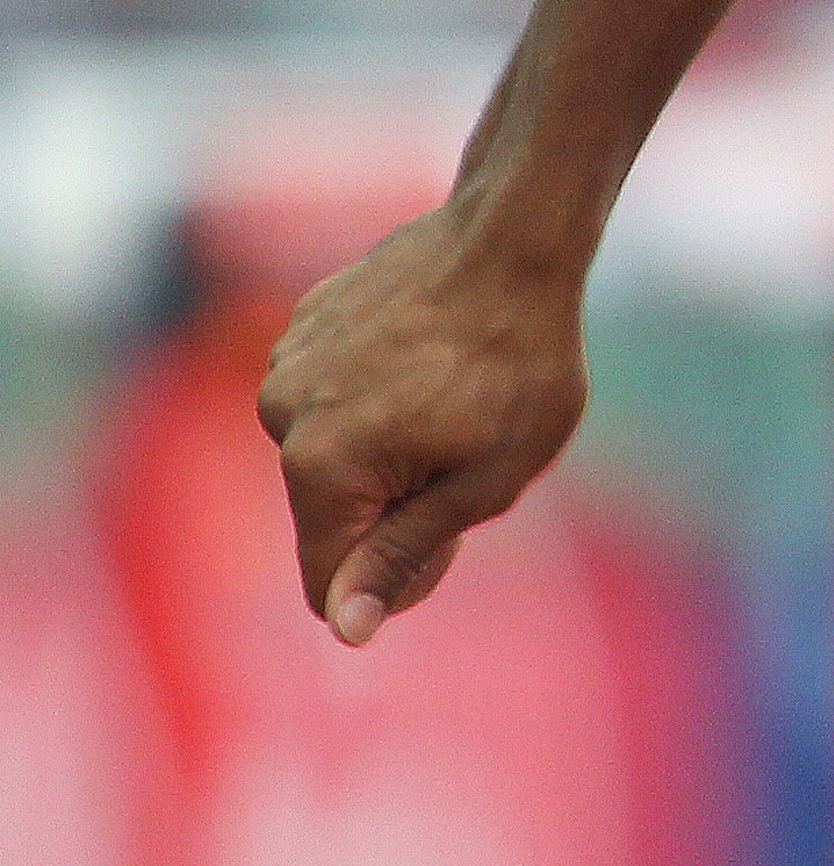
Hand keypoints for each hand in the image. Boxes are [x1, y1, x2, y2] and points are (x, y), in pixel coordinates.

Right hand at [259, 207, 589, 643]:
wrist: (514, 237)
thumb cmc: (519, 364)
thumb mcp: (485, 481)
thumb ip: (405, 555)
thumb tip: (345, 628)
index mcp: (321, 467)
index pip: (327, 578)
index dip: (392, 581)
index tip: (450, 538)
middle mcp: (282, 417)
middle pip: (333, 513)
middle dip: (399, 504)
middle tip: (472, 447)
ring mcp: (287, 364)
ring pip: (337, 451)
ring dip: (393, 445)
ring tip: (456, 390)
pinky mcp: (305, 324)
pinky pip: (338, 393)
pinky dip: (382, 392)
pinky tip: (434, 353)